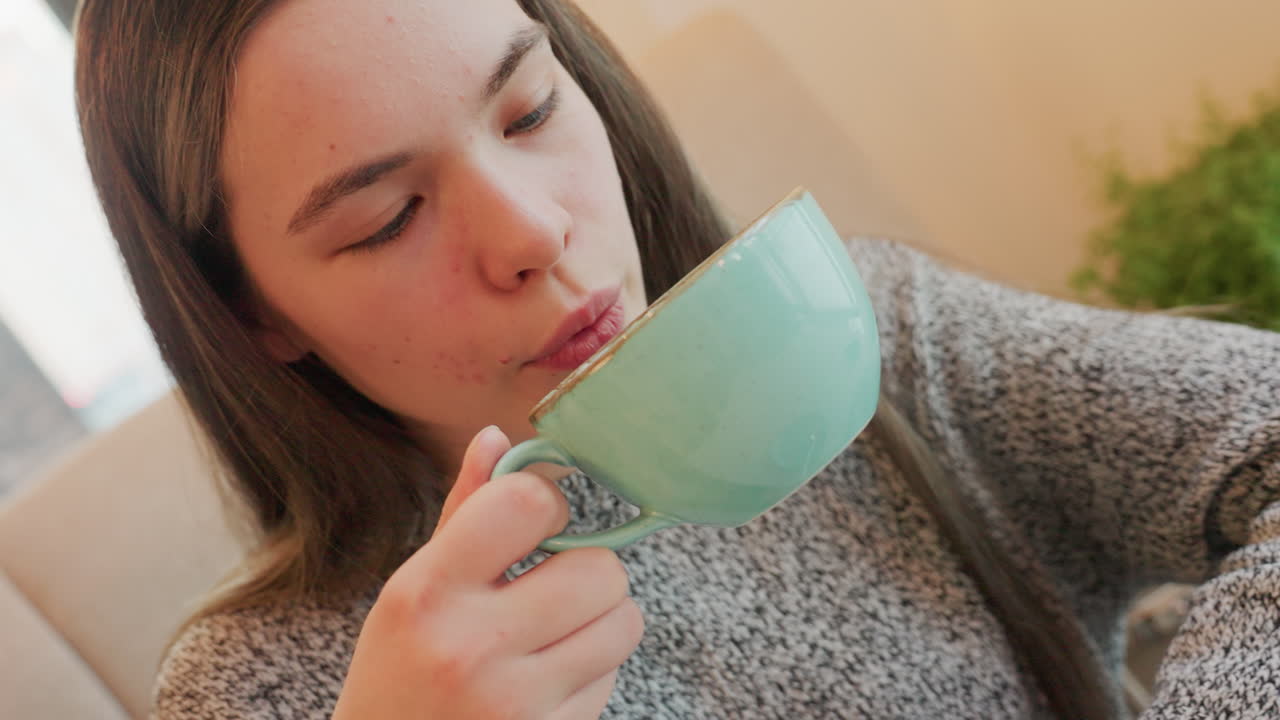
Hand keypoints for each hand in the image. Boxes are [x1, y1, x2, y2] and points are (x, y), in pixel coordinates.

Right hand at [332, 426, 643, 719]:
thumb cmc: (400, 670)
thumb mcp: (411, 590)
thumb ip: (463, 514)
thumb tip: (498, 435)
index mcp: (427, 592)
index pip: (528, 502)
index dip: (549, 506)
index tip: (537, 527)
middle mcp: (470, 646)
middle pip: (600, 568)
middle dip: (586, 572)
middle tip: (552, 588)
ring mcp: (513, 703)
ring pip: (623, 623)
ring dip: (601, 622)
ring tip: (554, 634)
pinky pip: (612, 679)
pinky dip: (591, 673)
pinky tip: (546, 681)